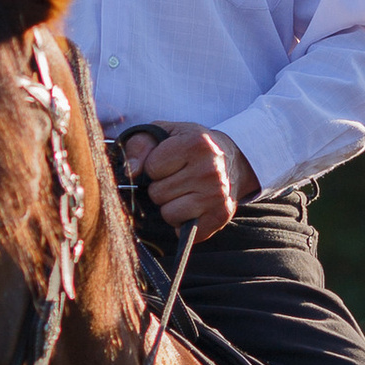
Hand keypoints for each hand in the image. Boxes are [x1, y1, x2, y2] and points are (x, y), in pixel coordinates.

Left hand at [123, 124, 257, 241]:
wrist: (233, 159)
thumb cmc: (192, 145)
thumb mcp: (166, 133)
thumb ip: (140, 145)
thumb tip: (131, 171)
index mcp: (196, 144)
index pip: (151, 168)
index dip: (153, 166)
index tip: (168, 162)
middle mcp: (210, 170)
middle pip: (158, 194)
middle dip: (162, 187)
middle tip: (178, 177)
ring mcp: (217, 195)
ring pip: (169, 214)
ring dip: (171, 206)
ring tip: (185, 191)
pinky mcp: (221, 215)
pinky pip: (184, 231)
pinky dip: (183, 222)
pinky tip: (193, 206)